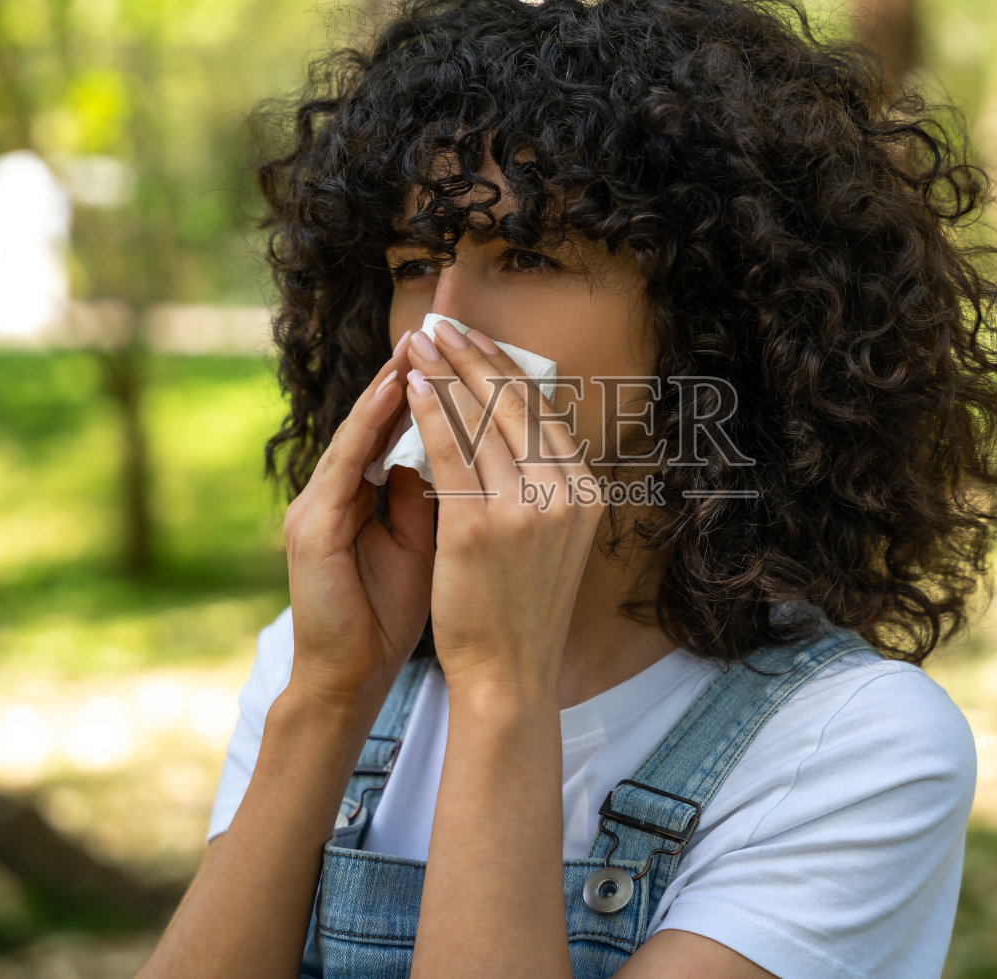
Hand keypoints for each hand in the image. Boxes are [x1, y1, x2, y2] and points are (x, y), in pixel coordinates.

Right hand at [282, 329, 436, 704]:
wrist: (349, 673)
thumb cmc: (389, 611)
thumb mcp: (424, 543)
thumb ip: (437, 495)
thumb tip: (470, 454)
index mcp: (361, 492)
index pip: (400, 424)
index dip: (432, 384)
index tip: (465, 346)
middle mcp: (335, 488)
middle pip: (377, 413)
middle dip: (411, 368)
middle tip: (440, 322)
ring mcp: (317, 503)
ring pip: (358, 429)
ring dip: (388, 385)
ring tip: (417, 343)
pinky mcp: (311, 526)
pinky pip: (343, 464)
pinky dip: (368, 427)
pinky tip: (394, 396)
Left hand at [404, 321, 605, 693]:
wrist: (509, 673)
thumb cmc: (520, 606)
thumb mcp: (551, 537)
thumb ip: (541, 483)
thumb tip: (512, 425)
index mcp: (585, 492)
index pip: (541, 410)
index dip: (504, 367)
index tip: (475, 338)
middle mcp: (565, 493)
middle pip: (512, 403)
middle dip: (472, 355)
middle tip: (441, 322)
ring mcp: (526, 509)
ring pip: (479, 419)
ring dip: (444, 372)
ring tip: (418, 342)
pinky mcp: (481, 526)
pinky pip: (450, 452)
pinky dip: (429, 413)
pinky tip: (411, 385)